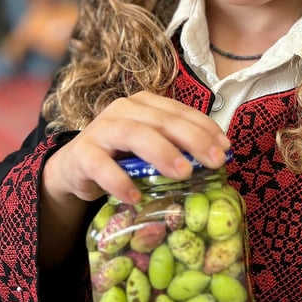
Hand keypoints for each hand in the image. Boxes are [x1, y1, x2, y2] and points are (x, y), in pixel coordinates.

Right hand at [39, 93, 230, 267]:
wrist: (74, 167)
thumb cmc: (121, 156)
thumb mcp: (151, 147)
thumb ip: (177, 147)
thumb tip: (218, 160)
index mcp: (145, 104)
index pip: (180, 111)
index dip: (205, 128)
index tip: (227, 148)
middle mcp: (123, 110)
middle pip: (162, 120)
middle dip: (193, 139)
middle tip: (215, 161)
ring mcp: (101, 129)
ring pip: (133, 134)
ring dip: (161, 152)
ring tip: (183, 173)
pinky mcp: (83, 154)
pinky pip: (101, 165)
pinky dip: (119, 181)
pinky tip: (135, 197)